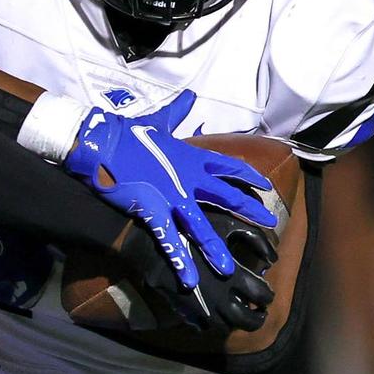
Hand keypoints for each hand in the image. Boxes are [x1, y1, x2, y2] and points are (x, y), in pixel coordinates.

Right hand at [64, 89, 274, 288]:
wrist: (104, 143)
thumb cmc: (128, 132)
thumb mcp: (157, 121)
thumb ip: (177, 112)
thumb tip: (190, 96)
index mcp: (190, 157)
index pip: (227, 167)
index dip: (247, 177)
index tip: (264, 186)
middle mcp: (188, 177)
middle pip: (226, 197)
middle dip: (249, 210)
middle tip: (270, 222)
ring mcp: (172, 195)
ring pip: (201, 226)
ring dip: (214, 249)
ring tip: (228, 269)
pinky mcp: (153, 209)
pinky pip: (169, 239)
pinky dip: (179, 260)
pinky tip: (188, 278)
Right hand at [121, 207, 277, 333]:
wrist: (149, 239)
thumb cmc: (190, 226)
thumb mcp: (225, 224)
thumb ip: (254, 239)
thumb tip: (272, 259)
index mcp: (232, 276)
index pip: (261, 295)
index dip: (268, 296)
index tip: (267, 293)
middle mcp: (218, 296)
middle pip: (246, 320)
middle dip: (257, 318)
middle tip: (258, 311)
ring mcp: (199, 306)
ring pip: (224, 327)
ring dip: (234, 323)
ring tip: (236, 313)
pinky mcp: (180, 309)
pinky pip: (200, 326)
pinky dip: (210, 324)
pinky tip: (213, 313)